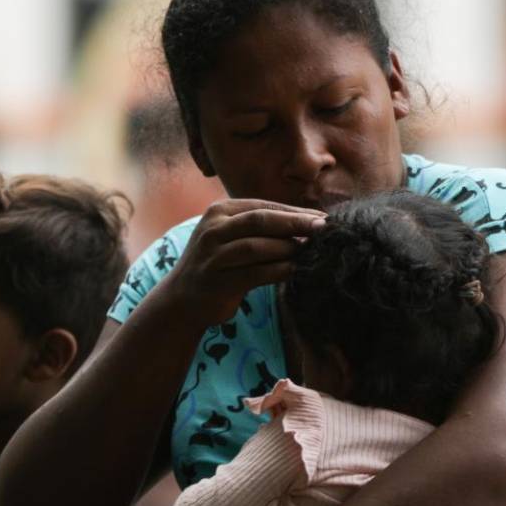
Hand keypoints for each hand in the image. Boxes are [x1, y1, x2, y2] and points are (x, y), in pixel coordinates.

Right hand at [157, 200, 326, 328]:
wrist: (182, 299)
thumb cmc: (218, 265)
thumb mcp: (233, 236)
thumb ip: (261, 227)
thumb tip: (309, 220)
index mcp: (219, 211)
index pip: (263, 206)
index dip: (294, 211)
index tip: (321, 218)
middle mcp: (213, 229)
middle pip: (261, 220)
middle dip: (295, 223)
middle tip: (323, 228)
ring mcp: (213, 255)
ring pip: (257, 246)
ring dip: (287, 249)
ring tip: (309, 252)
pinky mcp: (217, 281)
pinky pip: (254, 273)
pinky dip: (278, 271)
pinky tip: (295, 270)